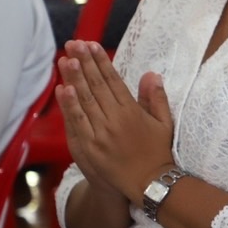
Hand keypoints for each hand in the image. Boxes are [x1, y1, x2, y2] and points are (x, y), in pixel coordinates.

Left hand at [55, 41, 175, 202]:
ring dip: (73, 78)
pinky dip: (69, 106)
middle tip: (74, 44)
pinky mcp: (88, 147)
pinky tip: (63, 89)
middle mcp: (115, 119)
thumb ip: (156, 98)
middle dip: (84, 63)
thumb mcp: (165, 124)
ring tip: (66, 59)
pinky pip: (76, 122)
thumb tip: (151, 74)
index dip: (101, 62)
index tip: (92, 45)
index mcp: (133, 112)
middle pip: (96, 86)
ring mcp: (100, 133)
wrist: (148, 183)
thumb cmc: (157, 152)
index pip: (113, 81)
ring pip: (84, 101)